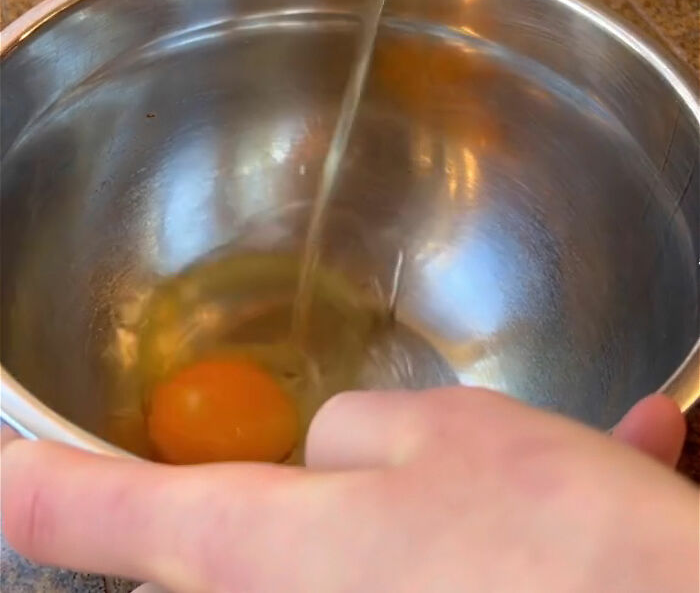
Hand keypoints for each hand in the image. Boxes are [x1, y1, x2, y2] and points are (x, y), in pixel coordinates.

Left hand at [2, 389, 694, 592]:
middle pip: (226, 551)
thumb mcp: (446, 437)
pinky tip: (588, 487)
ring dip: (422, 507)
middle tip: (353, 472)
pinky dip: (474, 544)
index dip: (48, 489)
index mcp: (267, 555)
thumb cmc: (554, 547)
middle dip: (266, 502)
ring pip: (357, 557)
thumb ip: (358, 434)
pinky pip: (431, 578)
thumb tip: (331, 454)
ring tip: (533, 485)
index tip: (3, 472)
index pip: (114, 514)